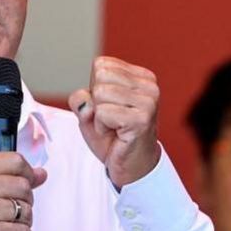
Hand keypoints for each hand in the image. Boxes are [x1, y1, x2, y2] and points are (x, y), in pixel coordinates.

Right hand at [0, 152, 46, 230]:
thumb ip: (3, 177)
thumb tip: (41, 174)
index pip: (15, 161)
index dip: (28, 174)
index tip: (27, 184)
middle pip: (24, 187)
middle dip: (24, 203)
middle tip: (9, 213)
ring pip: (26, 211)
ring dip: (22, 223)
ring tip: (5, 227)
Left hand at [68, 56, 161, 188]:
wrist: (130, 166)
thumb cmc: (111, 135)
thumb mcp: (89, 111)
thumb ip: (80, 98)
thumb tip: (86, 102)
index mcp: (141, 76)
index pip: (101, 64)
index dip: (94, 89)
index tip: (110, 107)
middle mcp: (149, 85)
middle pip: (99, 77)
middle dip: (96, 102)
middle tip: (111, 120)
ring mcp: (148, 102)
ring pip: (99, 93)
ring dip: (99, 116)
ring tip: (113, 127)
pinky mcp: (142, 119)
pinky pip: (103, 113)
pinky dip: (101, 126)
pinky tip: (116, 134)